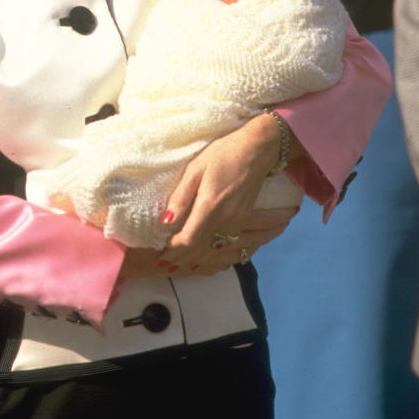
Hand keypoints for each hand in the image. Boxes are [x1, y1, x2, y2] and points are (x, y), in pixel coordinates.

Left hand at [155, 115, 298, 273]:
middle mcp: (227, 221)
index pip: (189, 240)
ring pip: (217, 251)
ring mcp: (239, 222)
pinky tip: (214, 264)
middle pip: (202, 249)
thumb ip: (181, 197)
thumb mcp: (195, 170)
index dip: (174, 251)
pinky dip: (222, 259)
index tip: (162, 254)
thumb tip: (166, 222)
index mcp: (210, 208)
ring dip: (201, 262)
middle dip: (183, 259)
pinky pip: (234, 247)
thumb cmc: (222, 154)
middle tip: (167, 265)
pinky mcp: (246, 220)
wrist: (257, 150)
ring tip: (184, 268)